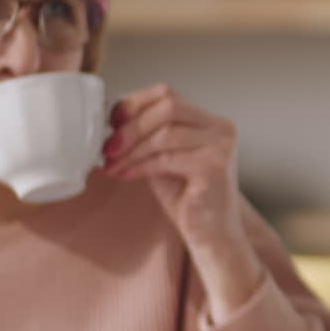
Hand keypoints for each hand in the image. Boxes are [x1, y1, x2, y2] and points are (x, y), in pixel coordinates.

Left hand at [104, 84, 264, 317]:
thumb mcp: (163, 158)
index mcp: (210, 122)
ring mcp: (222, 147)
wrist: (211, 236)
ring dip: (132, 149)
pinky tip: (125, 175)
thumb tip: (109, 120)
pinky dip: (141, 166)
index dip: (135, 103)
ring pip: (166, 132)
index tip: (110, 122)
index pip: (169, 94)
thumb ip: (147, 136)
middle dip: (131, 126)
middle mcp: (222, 129)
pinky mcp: (215, 168)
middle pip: (168, 107)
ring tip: (113, 165)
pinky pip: (168, 158)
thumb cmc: (187, 198)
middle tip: (107, 147)